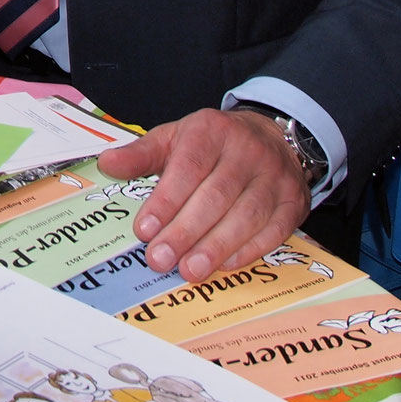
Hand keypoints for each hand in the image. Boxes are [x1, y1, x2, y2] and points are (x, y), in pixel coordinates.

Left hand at [96, 108, 307, 283]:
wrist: (270, 136)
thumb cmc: (213, 143)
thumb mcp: (175, 138)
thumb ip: (141, 154)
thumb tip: (107, 165)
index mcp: (211, 131)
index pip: (188, 167)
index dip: (166, 200)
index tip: (144, 230)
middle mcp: (247, 151)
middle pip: (216, 195)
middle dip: (186, 231)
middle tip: (161, 259)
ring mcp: (274, 177)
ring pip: (246, 215)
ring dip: (216, 247)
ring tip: (190, 270)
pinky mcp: (293, 202)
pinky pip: (273, 230)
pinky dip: (248, 250)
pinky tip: (224, 266)